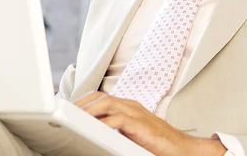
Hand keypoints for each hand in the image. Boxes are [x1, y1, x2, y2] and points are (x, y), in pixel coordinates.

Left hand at [74, 91, 226, 155]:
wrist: (182, 149)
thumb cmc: (157, 144)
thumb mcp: (131, 133)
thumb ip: (114, 129)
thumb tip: (92, 133)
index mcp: (128, 107)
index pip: (101, 97)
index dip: (82, 102)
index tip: (66, 111)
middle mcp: (131, 106)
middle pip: (100, 97)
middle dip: (80, 104)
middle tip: (63, 115)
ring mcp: (137, 114)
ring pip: (106, 104)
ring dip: (87, 111)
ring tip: (72, 120)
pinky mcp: (141, 125)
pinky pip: (118, 119)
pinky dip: (103, 123)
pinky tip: (93, 130)